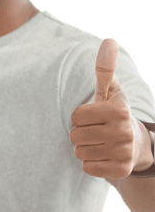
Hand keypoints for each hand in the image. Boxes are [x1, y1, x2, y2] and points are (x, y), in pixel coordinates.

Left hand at [70, 38, 152, 177]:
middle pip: (75, 136)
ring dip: (84, 148)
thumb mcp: (110, 91)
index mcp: (119, 110)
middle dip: (80, 134)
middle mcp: (124, 131)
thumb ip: (104, 69)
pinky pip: (87, 168)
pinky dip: (90, 163)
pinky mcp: (119, 170)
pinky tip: (103, 156)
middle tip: (95, 132)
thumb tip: (108, 41)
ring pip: (79, 152)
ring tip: (99, 143)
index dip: (80, 117)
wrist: (136, 146)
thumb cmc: (114, 114)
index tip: (93, 117)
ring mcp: (123, 152)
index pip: (76, 116)